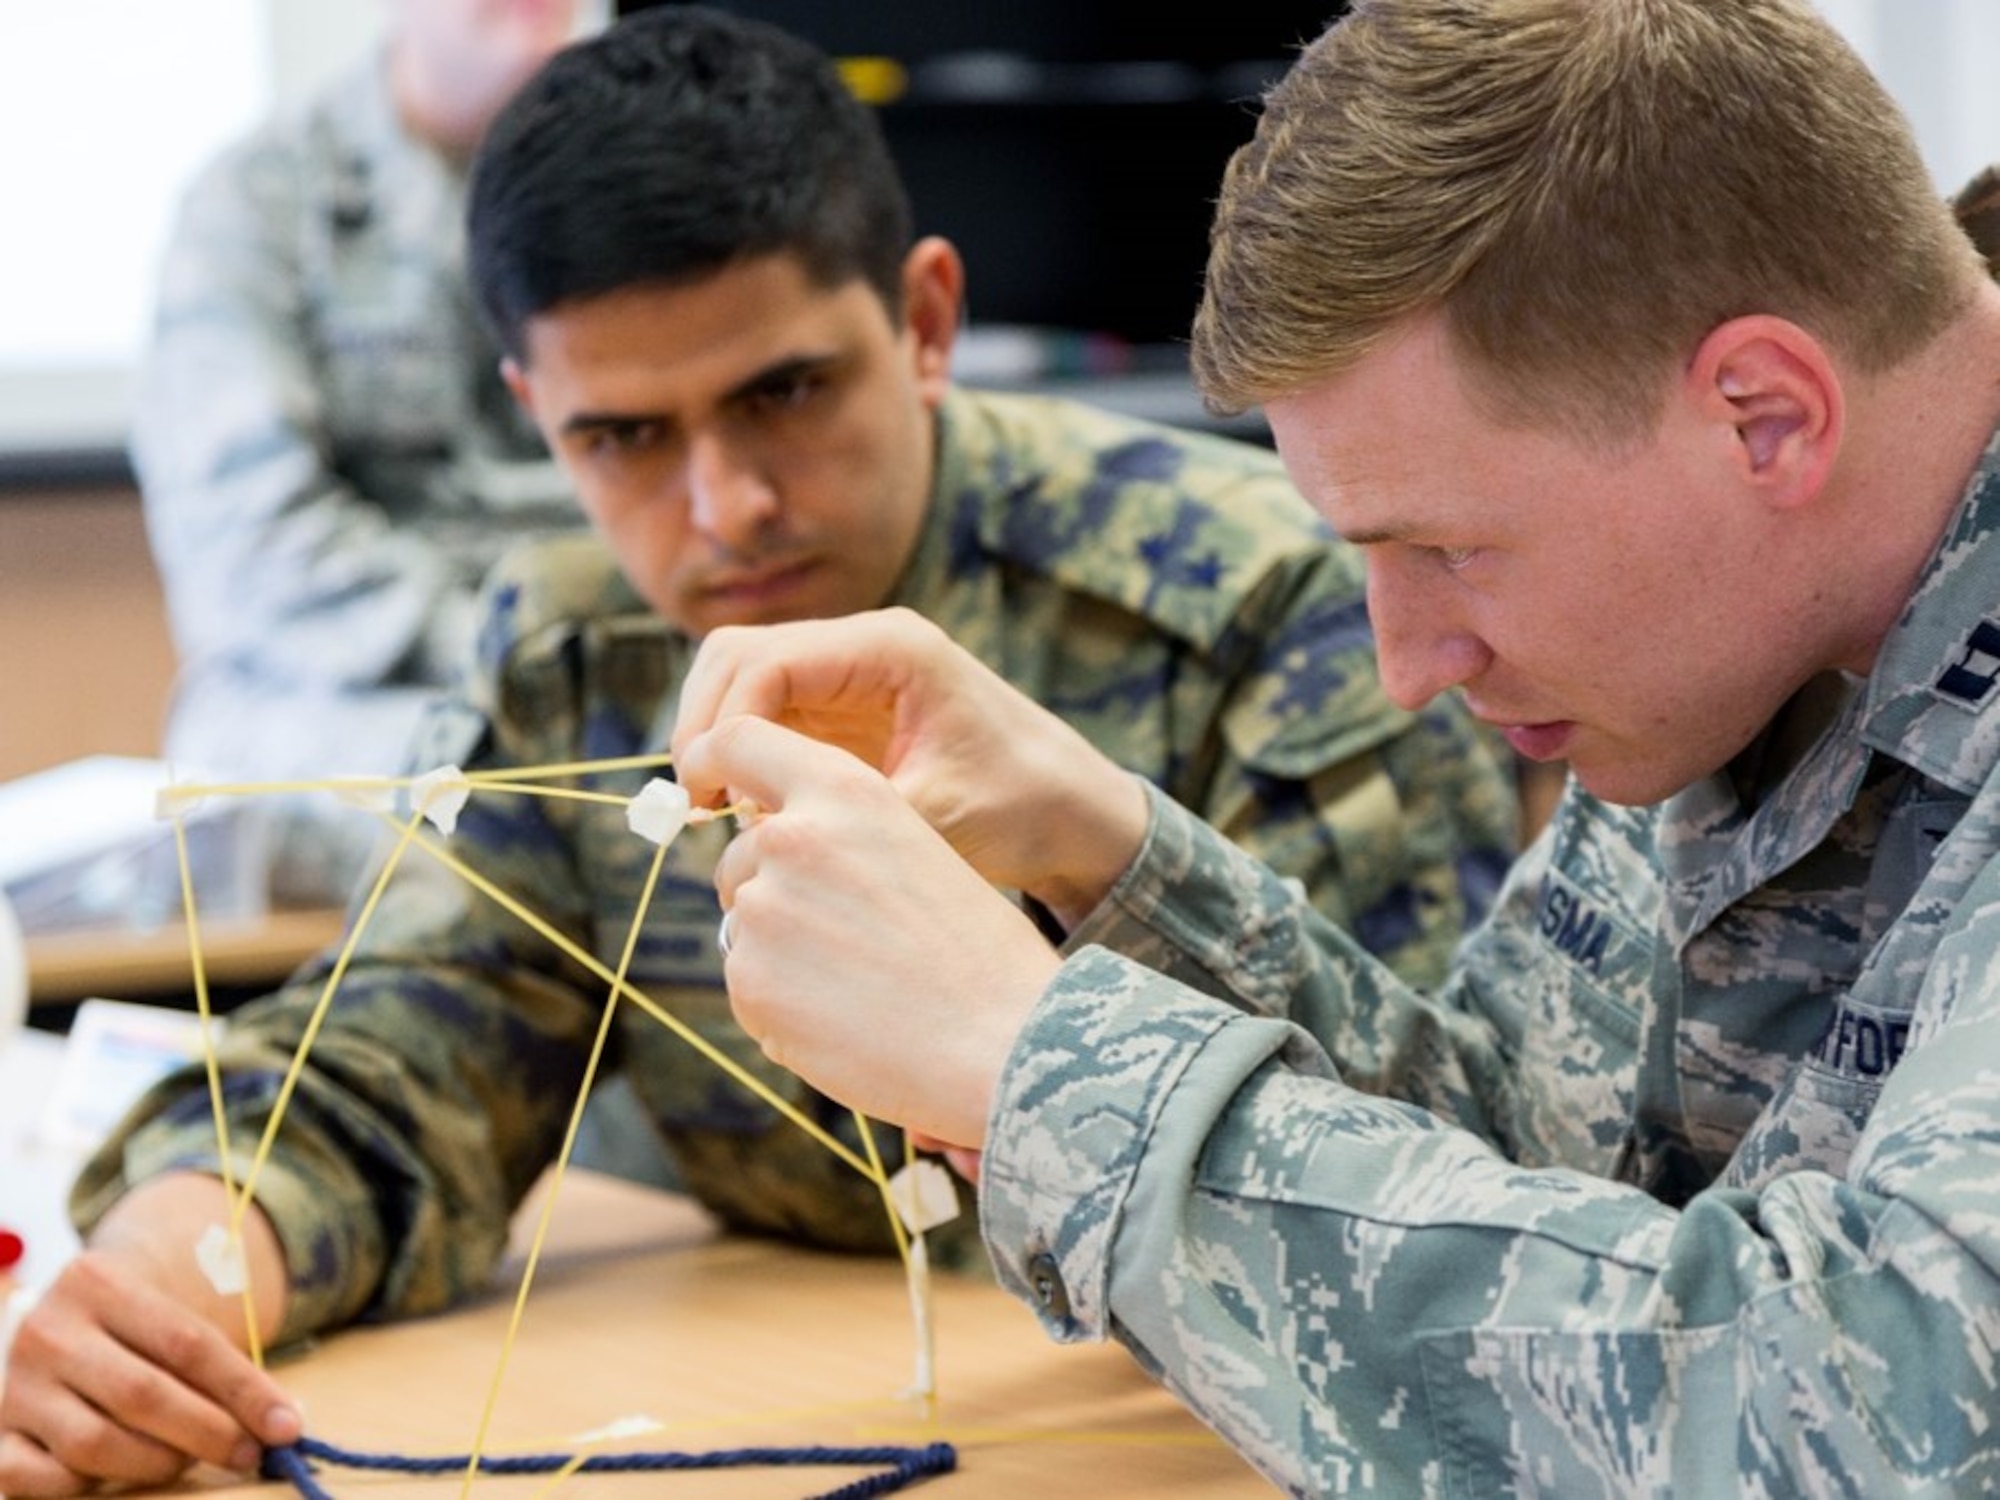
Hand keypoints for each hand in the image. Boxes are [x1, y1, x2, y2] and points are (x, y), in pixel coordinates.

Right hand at [0, 1174, 300, 1495]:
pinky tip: (117, 1475)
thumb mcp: (168, 1324)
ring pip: (96, 1444)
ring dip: (157, 1462)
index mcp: (100, 1284)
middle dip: (208, 1432)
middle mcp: (49, 1331)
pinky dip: (88, 1487)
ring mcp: (14, 1386)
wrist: (56, 1328)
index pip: (188, 1343)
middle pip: (143, 1395)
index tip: (287, 1426)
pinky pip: (44, 1481)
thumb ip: (219, 1368)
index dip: (243, 1390)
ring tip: (186, 1459)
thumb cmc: (132, 1334)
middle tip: (249, 1454)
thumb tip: (286, 1420)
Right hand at [672, 608, 1148, 926]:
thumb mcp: (938, 816)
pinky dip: (743, 756)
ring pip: (743, 682)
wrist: (1072, 809)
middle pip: (738, 656)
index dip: (722, 725)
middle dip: (705, 723)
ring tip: (717, 808)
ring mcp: (849, 676)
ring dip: (717, 738)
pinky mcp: (843, 713)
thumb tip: (752, 835)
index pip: (766, 662)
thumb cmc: (1021, 805)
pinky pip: (768, 717)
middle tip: (697, 801)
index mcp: (890, 648)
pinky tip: (749, 811)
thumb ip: (846, 813)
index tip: (707, 793)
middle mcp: (863, 647)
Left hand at [679, 715, 1063, 1148]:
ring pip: (744, 925)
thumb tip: (774, 856)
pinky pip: (748, 988)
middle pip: (740, 855)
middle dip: (771, 891)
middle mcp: (793, 837)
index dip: (710, 763)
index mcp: (845, 790)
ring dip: (780, 953)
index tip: (706, 792)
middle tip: (845, 938)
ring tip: (860, 984)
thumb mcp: (917, 849)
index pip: (737, 740)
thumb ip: (841, 837)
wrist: (1006, 1041)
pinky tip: (847, 1021)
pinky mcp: (749, 981)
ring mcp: (763, 910)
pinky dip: (782, 1007)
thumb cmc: (981, 953)